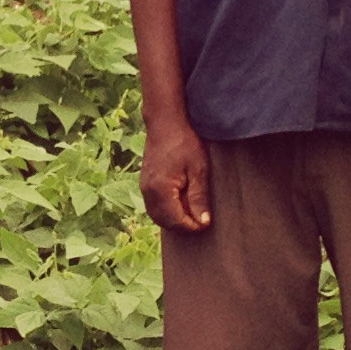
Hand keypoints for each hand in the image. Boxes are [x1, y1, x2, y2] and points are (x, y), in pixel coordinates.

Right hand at [139, 117, 212, 233]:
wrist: (165, 123)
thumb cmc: (184, 142)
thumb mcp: (198, 170)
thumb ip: (199, 197)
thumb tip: (203, 221)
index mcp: (161, 190)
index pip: (176, 220)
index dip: (192, 226)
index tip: (206, 224)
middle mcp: (148, 192)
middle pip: (164, 221)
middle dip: (182, 226)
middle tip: (200, 222)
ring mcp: (144, 187)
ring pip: (157, 215)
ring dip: (173, 220)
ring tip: (191, 216)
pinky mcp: (144, 183)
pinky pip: (153, 206)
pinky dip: (165, 212)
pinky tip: (179, 206)